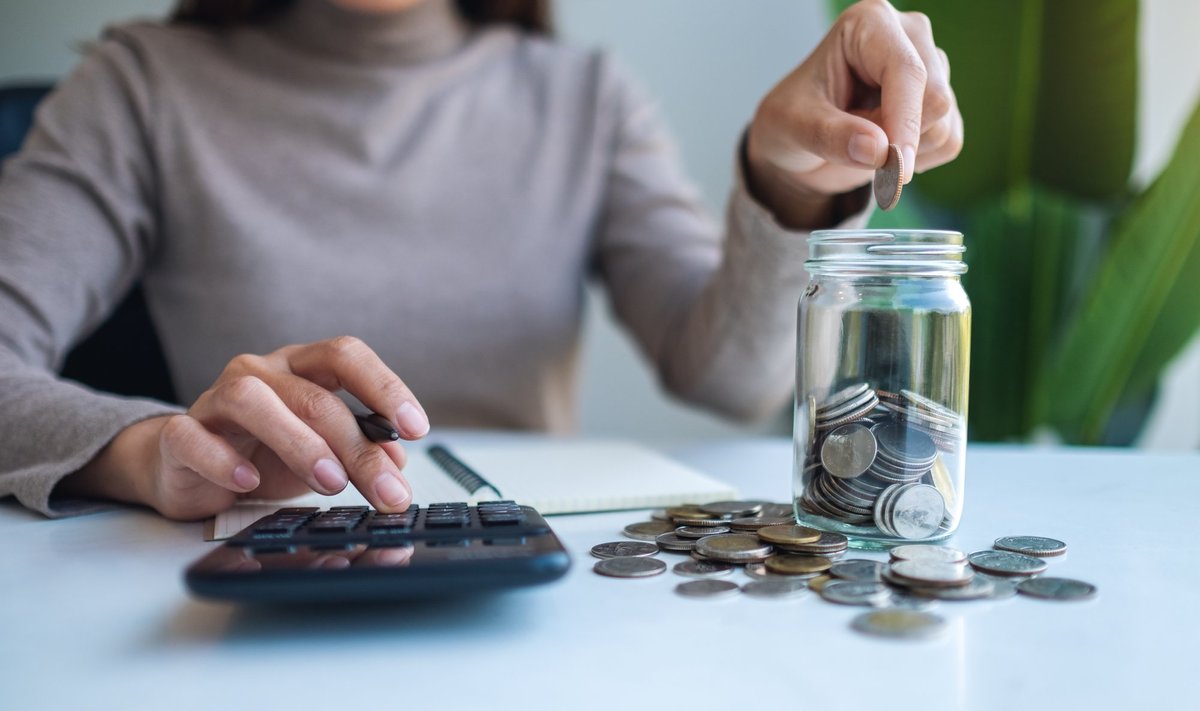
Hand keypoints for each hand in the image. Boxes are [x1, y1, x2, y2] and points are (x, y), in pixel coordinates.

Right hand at [59, 336, 428, 519]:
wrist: (188, 466)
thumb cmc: (264, 452)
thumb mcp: (325, 455)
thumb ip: (363, 453)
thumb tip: (399, 465)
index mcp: (302, 368)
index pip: (347, 356)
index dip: (385, 387)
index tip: (417, 427)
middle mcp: (261, 373)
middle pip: (314, 396)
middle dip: (357, 446)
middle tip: (386, 490)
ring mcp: (216, 399)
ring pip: (253, 400)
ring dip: (299, 442)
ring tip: (331, 483)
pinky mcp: (179, 434)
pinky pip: (193, 435)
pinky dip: (223, 460)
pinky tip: (249, 482)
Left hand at [744, 0, 963, 227]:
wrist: (801, 141)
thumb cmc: (792, 119)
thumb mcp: (792, 127)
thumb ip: (830, 136)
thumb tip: (878, 150)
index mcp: (869, 23)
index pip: (906, 70)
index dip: (904, 121)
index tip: (894, 168)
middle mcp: (909, 36)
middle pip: (936, 99)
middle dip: (898, 139)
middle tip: (853, 150)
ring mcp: (931, 67)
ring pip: (945, 125)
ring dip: (903, 152)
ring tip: (862, 140)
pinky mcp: (942, 102)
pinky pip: (949, 143)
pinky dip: (916, 160)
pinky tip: (884, 148)